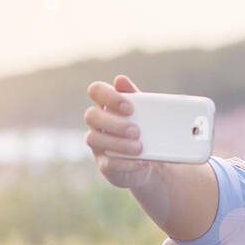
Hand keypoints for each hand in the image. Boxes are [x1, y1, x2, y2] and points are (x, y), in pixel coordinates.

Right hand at [84, 75, 157, 189]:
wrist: (152, 161)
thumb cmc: (146, 130)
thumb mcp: (146, 113)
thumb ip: (136, 97)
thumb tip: (120, 79)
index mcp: (107, 105)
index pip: (96, 90)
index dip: (109, 96)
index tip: (130, 108)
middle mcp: (97, 123)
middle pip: (91, 115)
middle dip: (114, 122)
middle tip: (136, 131)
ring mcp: (98, 144)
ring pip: (93, 139)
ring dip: (118, 143)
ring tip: (139, 147)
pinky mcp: (104, 165)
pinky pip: (107, 164)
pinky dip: (126, 163)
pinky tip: (142, 162)